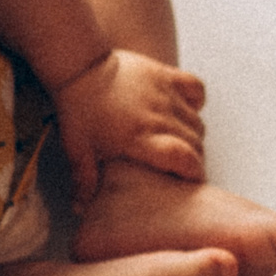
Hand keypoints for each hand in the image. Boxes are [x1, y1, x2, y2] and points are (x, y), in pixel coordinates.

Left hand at [50, 49, 206, 204]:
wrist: (79, 67)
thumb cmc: (79, 109)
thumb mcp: (78, 149)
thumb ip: (84, 179)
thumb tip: (80, 208)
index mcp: (140, 138)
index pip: (184, 159)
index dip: (195, 173)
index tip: (192, 181)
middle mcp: (159, 118)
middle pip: (196, 144)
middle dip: (194, 159)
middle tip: (181, 167)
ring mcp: (166, 95)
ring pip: (197, 122)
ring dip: (194, 136)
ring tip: (180, 142)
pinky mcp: (166, 76)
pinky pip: (196, 89)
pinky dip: (197, 102)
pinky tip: (185, 111)